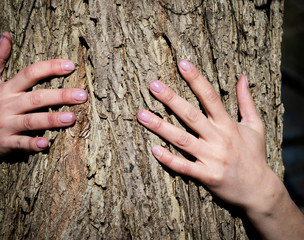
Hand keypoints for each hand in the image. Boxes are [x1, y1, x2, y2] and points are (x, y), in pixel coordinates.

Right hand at [0, 32, 87, 163]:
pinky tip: (46, 144)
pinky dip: (32, 144)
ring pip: (32, 121)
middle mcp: (7, 105)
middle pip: (36, 98)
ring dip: (51, 119)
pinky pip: (21, 143)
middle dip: (60, 96)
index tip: (71, 65)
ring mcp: (5, 125)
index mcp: (6, 89)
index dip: (50, 67)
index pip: (30, 73)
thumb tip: (6, 35)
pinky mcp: (4, 143)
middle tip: (82, 95)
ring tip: (71, 118)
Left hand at [137, 59, 279, 211]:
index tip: (182, 63)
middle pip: (191, 115)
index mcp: (228, 124)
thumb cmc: (254, 155)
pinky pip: (184, 167)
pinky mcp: (207, 176)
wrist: (259, 190)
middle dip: (171, 99)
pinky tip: (153, 149)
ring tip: (141, 115)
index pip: (210, 97)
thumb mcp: (255, 126)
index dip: (196, 79)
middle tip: (152, 85)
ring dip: (161, 127)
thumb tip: (242, 77)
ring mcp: (212, 158)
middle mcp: (218, 139)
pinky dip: (168, 159)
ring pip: (182, 140)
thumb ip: (246, 101)